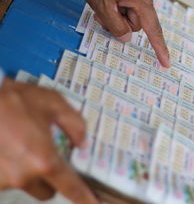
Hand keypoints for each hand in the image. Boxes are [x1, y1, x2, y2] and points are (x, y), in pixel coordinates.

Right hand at [0, 79, 97, 203]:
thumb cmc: (13, 100)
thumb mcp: (53, 103)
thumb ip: (75, 124)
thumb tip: (82, 143)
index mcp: (44, 160)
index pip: (70, 187)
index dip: (84, 198)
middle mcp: (23, 175)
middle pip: (47, 192)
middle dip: (51, 178)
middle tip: (47, 155)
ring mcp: (3, 179)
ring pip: (25, 185)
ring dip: (27, 171)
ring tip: (21, 143)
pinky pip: (8, 178)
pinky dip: (10, 167)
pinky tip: (8, 146)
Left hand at [76, 0, 169, 66]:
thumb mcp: (101, 4)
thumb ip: (115, 26)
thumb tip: (127, 38)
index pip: (153, 30)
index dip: (159, 49)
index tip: (166, 63)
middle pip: (138, 21)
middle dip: (121, 20)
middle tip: (103, 11)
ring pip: (134, 11)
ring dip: (120, 10)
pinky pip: (133, 1)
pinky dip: (122, 2)